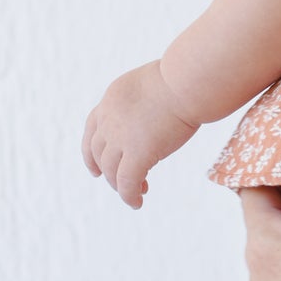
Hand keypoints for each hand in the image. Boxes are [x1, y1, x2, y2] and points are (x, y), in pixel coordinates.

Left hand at [82, 60, 200, 207]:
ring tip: (137, 192)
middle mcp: (109, 118)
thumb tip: (162, 108)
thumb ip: (148, 100)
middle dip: (107, 171)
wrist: (189, 82)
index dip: (91, 151)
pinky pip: (127, 183)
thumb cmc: (186, 78)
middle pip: (100, 152)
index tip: (95, 168)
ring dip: (121, 185)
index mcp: (112, 98)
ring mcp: (120, 137)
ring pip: (111, 170)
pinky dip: (129, 195)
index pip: (92, 127)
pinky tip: (137, 202)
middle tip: (120, 184)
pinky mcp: (137, 154)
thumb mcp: (155, 84)